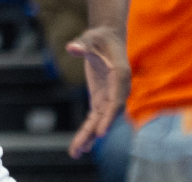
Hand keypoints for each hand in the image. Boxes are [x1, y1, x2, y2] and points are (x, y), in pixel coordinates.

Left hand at [65, 26, 129, 158]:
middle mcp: (118, 90)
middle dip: (96, 132)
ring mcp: (109, 97)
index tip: (101, 131)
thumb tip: (72, 48)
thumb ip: (82, 44)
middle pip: (109, 115)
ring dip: (89, 136)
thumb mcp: (90, 38)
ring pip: (101, 120)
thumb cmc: (99, 38)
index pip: (116, 100)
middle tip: (83, 147)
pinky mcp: (101, 100)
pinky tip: (80, 146)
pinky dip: (88, 131)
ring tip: (76, 152)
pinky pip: (95, 118)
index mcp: (120, 75)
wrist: (106, 39)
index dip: (109, 116)